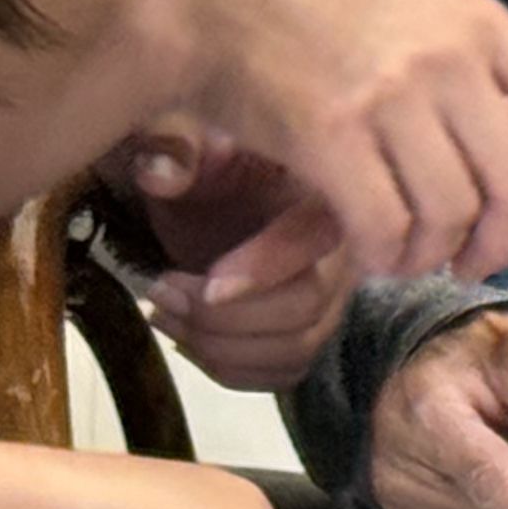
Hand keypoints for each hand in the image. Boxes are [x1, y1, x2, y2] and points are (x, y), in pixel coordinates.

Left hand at [118, 135, 354, 392]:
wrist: (214, 196)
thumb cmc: (207, 163)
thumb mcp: (188, 134)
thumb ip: (175, 146)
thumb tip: (161, 175)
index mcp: (323, 190)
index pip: (316, 238)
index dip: (265, 268)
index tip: (205, 283)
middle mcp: (345, 247)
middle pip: (308, 304)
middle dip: (227, 316)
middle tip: (162, 293)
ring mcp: (334, 296)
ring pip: (296, 348)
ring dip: (219, 346)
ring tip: (161, 314)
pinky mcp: (312, 333)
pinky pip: (284, 374)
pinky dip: (228, 369)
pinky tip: (185, 340)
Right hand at [168, 0, 507, 283]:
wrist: (213, 4)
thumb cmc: (319, 22)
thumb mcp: (420, 23)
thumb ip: (481, 76)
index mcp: (482, 28)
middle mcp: (449, 57)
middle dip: (499, 244)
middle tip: (470, 264)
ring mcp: (392, 92)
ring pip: (451, 215)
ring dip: (429, 257)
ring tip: (403, 254)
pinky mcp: (333, 131)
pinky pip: (386, 227)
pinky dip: (382, 257)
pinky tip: (367, 253)